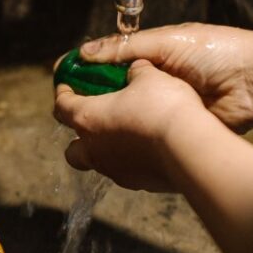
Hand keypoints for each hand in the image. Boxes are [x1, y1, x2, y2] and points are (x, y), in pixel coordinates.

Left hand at [54, 60, 223, 192]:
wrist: (190, 148)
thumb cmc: (163, 107)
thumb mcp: (150, 77)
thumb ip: (137, 71)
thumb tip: (136, 68)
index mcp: (88, 119)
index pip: (62, 106)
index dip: (63, 93)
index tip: (67, 86)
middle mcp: (95, 149)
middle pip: (72, 149)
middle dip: (78, 136)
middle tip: (95, 121)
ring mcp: (115, 170)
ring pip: (99, 163)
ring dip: (106, 150)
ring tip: (125, 135)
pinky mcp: (137, 183)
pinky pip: (127, 172)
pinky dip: (132, 161)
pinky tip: (149, 149)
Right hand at [78, 23, 252, 131]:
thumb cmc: (216, 52)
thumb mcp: (166, 42)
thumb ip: (125, 48)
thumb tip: (85, 53)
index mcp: (151, 56)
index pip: (108, 63)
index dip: (84, 69)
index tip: (60, 76)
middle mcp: (154, 83)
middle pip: (113, 92)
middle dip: (91, 99)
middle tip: (66, 109)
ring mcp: (164, 108)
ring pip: (127, 116)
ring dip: (109, 120)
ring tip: (83, 128)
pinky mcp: (176, 130)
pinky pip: (147, 135)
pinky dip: (132, 138)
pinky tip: (112, 143)